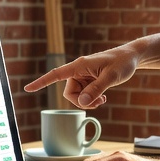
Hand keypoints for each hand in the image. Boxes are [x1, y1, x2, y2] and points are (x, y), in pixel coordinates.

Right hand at [23, 47, 138, 107]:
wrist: (132, 57)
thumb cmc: (122, 63)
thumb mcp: (111, 77)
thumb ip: (96, 90)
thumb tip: (82, 102)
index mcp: (79, 65)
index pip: (55, 74)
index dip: (41, 82)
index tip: (27, 88)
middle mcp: (78, 70)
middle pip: (69, 93)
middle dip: (81, 102)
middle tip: (99, 103)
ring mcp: (83, 76)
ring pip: (77, 95)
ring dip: (88, 101)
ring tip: (103, 100)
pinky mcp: (89, 80)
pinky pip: (84, 94)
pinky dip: (91, 98)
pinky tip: (103, 98)